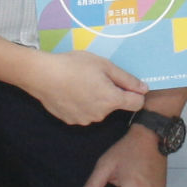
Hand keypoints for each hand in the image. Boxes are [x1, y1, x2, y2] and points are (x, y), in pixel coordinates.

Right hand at [22, 47, 149, 128]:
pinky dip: (81, 104)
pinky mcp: (71, 121)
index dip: (134, 93)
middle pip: (114, 105)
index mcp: (112, 99)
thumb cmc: (74, 65)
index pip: (137, 104)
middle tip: (94, 77)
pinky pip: (83, 113)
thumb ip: (126, 79)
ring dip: (95, 99)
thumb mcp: (104, 65)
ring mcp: (85, 120)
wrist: (42, 75)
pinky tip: (70, 92)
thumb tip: (144, 89)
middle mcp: (101, 115)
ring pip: (99, 110)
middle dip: (110, 93)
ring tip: (79, 83)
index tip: (124, 83)